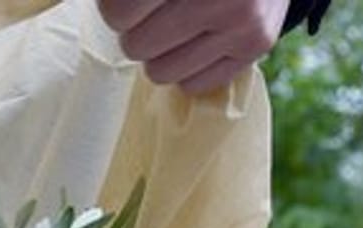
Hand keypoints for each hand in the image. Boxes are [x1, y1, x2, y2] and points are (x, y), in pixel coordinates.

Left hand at [99, 0, 292, 94]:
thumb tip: (106, 14)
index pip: (118, 13)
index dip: (115, 9)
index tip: (128, 4)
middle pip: (134, 46)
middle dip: (136, 30)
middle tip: (154, 11)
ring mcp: (241, 21)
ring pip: (159, 72)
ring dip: (159, 52)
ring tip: (176, 24)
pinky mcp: (256, 45)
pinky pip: (192, 85)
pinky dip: (187, 67)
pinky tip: (200, 37)